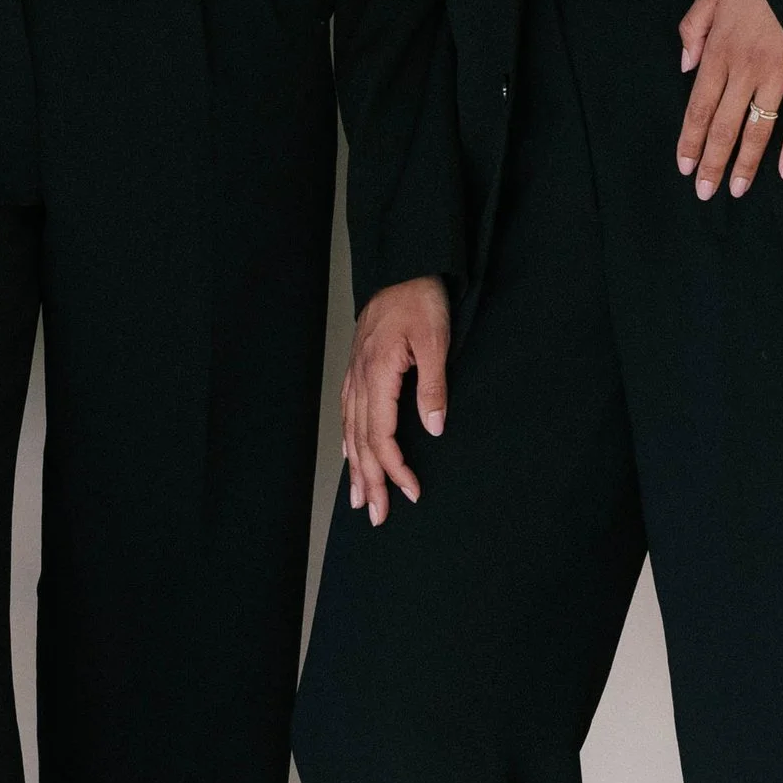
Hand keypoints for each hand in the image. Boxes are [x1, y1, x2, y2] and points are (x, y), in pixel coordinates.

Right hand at [340, 278, 449, 524]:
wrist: (406, 267)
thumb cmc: (422, 299)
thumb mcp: (436, 341)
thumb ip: (433, 386)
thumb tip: (433, 428)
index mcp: (378, 373)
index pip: (382, 435)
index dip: (395, 468)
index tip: (411, 492)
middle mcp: (360, 377)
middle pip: (360, 440)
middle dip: (368, 481)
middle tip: (376, 515)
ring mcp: (355, 372)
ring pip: (350, 429)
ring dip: (355, 466)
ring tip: (357, 497)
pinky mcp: (358, 367)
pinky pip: (347, 411)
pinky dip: (348, 439)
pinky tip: (349, 453)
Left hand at [677, 0, 782, 195]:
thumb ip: (693, 29)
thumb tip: (685, 66)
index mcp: (719, 51)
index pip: (698, 107)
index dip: (689, 140)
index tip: (683, 166)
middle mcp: (746, 69)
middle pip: (724, 126)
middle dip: (712, 162)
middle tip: (704, 192)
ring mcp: (779, 75)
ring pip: (759, 128)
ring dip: (747, 162)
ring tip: (737, 188)